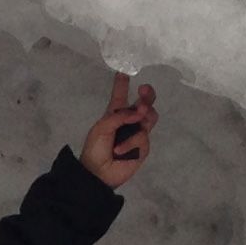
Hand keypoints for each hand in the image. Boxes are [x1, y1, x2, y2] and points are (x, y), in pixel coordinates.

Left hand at [79, 71, 158, 189]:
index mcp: (114, 114)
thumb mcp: (102, 128)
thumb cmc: (95, 149)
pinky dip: (130, 142)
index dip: (122, 83)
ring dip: (145, 113)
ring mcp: (137, 133)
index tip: (124, 70)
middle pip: (145, 103)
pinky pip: (142, 138)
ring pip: (150, 117)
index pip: (120, 95)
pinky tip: (119, 150)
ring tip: (139, 113)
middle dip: (148, 95)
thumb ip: (119, 116)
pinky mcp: (143, 147)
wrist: (97, 174)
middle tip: (144, 90)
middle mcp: (129, 121)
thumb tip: (139, 113)